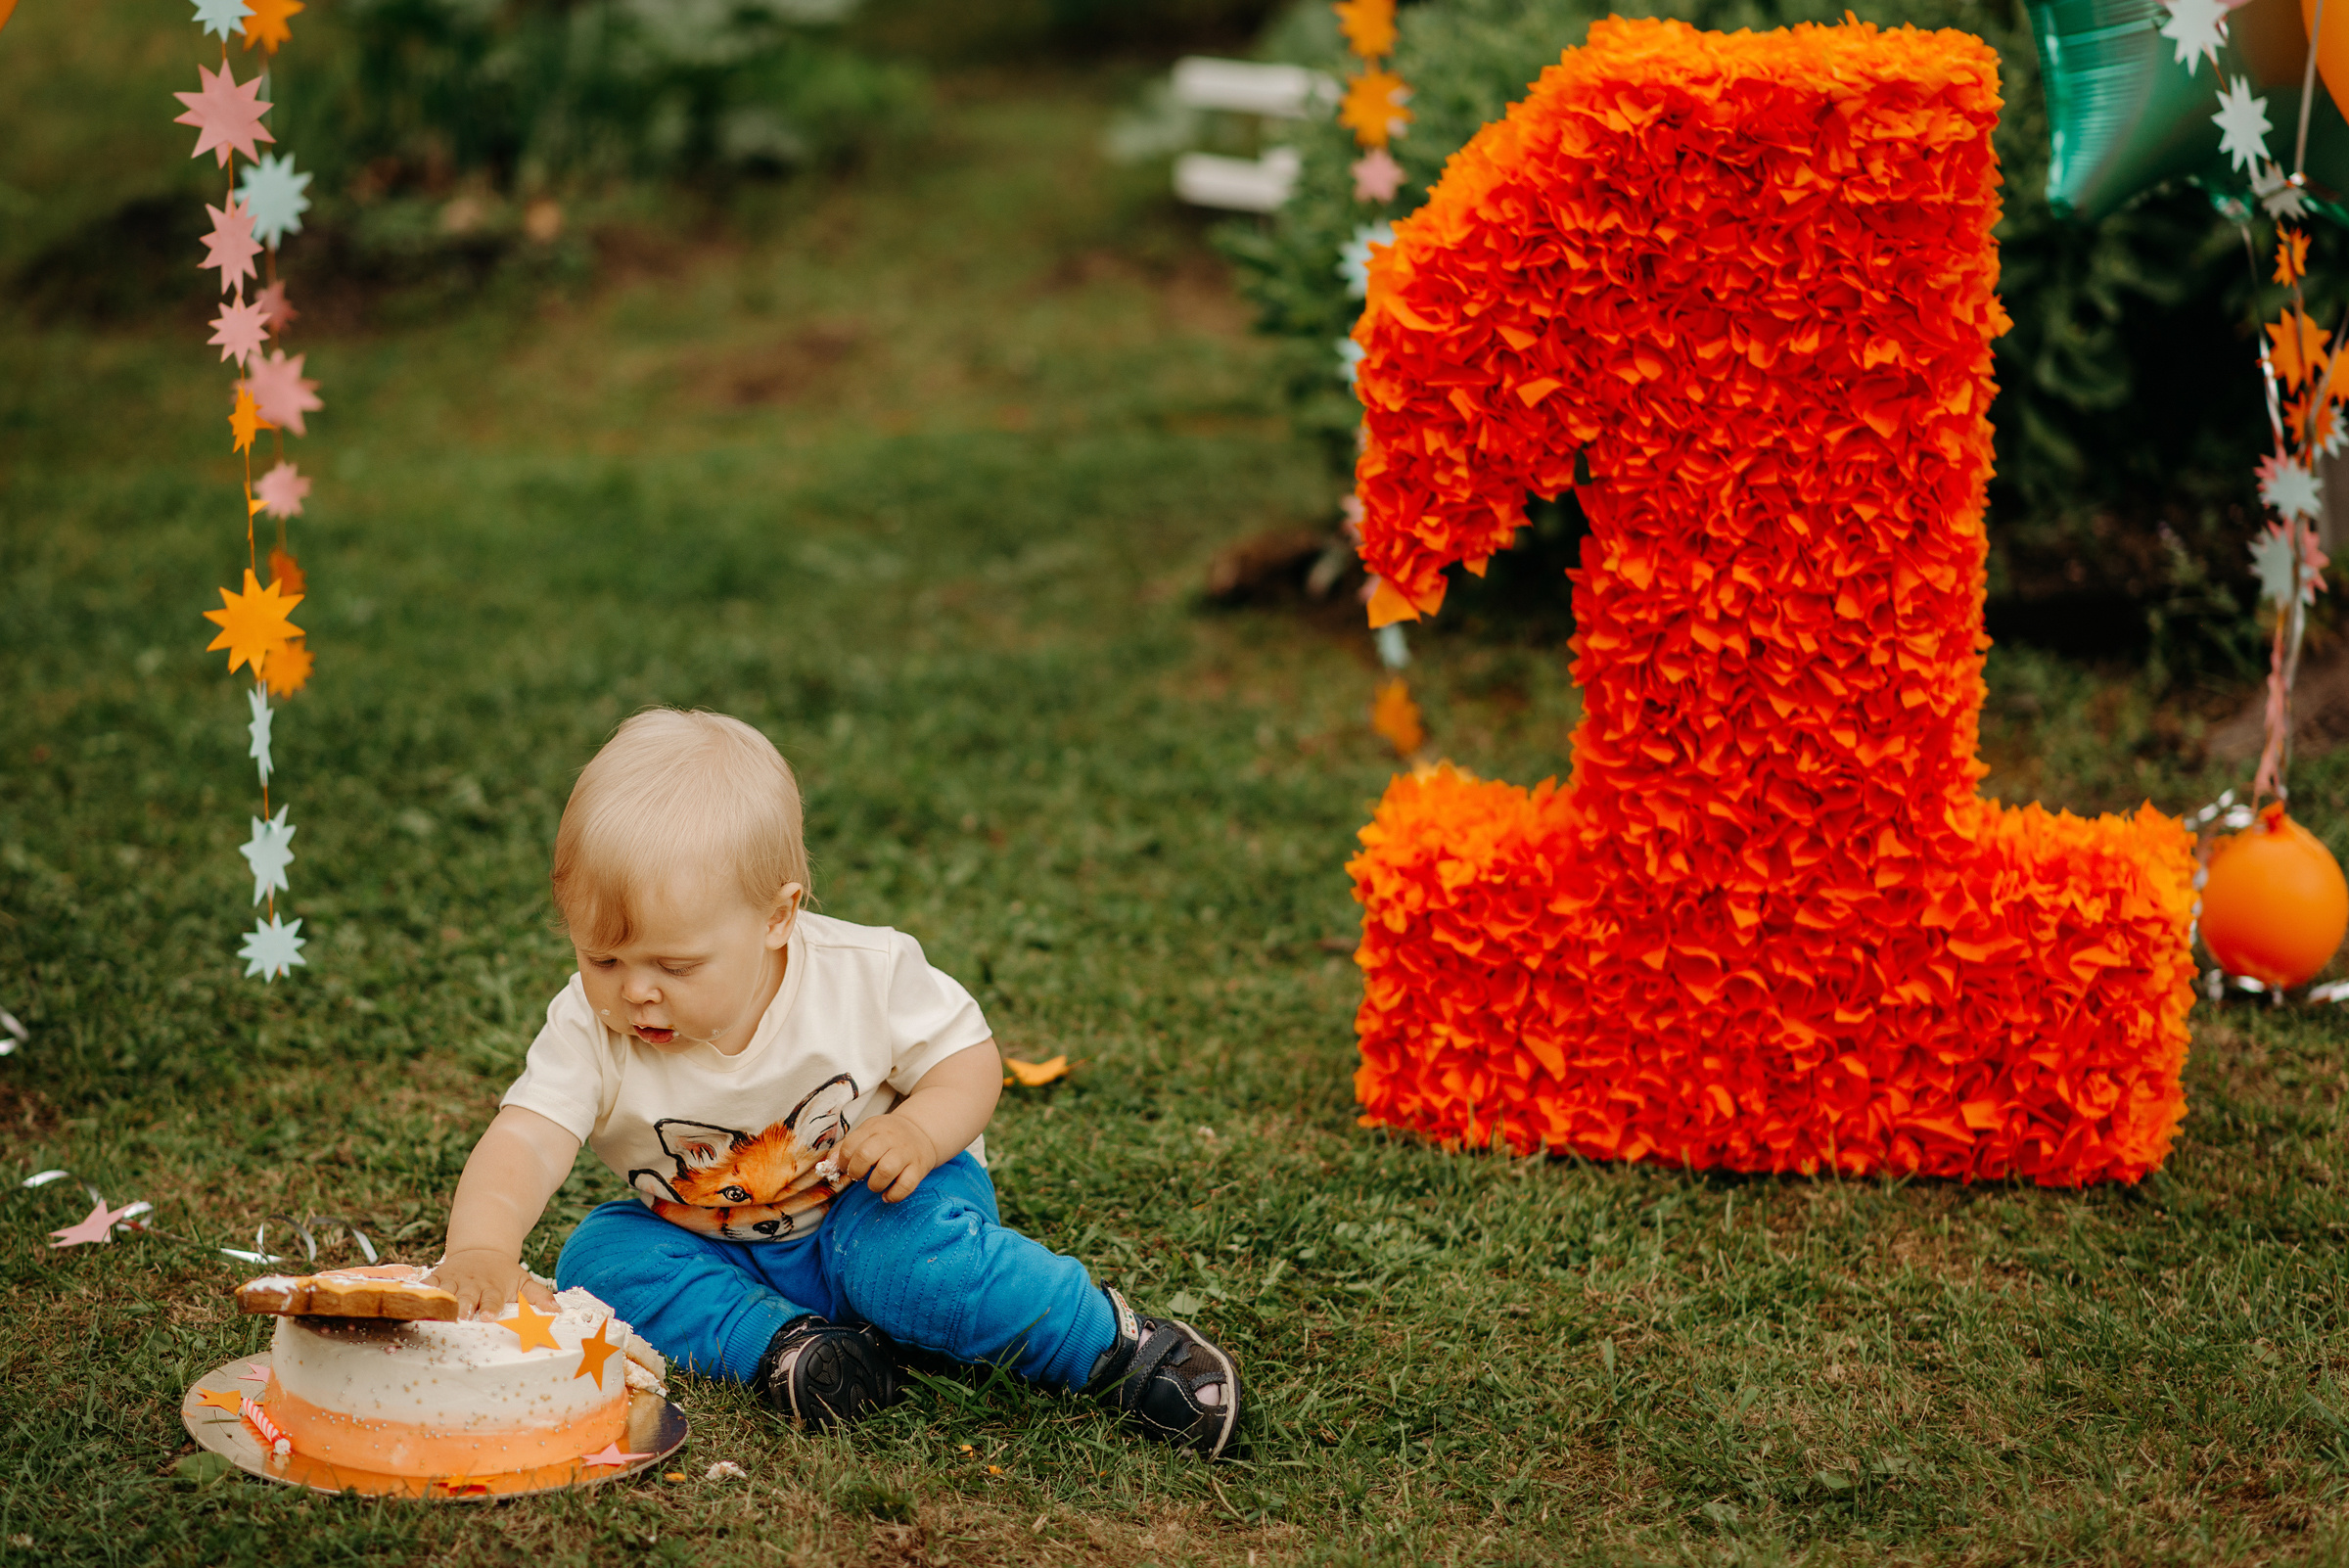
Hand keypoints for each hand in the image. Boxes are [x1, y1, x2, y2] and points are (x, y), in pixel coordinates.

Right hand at [429, 1247, 556, 1320]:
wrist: (481, 1249)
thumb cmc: (504, 1273)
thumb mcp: (524, 1280)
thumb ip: (539, 1296)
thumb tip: (557, 1310)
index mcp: (493, 1287)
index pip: (493, 1299)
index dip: (490, 1308)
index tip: (487, 1317)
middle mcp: (473, 1284)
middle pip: (468, 1297)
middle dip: (464, 1307)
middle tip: (460, 1318)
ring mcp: (454, 1281)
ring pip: (446, 1292)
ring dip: (440, 1302)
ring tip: (434, 1314)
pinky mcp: (438, 1278)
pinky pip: (427, 1284)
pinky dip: (419, 1291)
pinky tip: (409, 1299)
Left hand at [834, 1115, 941, 1202]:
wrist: (922, 1132)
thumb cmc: (887, 1137)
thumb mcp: (867, 1133)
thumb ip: (846, 1147)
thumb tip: (828, 1165)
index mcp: (874, 1127)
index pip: (850, 1145)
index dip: (843, 1162)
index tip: (847, 1167)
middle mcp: (891, 1138)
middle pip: (866, 1155)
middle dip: (857, 1171)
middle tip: (859, 1176)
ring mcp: (906, 1152)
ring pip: (886, 1170)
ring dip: (874, 1184)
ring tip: (874, 1185)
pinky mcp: (919, 1167)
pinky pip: (906, 1185)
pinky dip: (893, 1195)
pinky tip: (888, 1195)